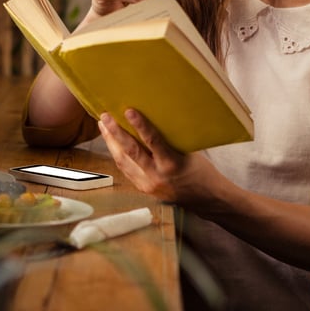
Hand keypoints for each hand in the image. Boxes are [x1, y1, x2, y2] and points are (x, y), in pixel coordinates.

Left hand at [98, 108, 212, 204]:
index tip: (129, 111)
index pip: (153, 141)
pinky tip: (112, 143)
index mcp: (172, 164)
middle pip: (130, 151)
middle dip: (115, 133)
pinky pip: (126, 169)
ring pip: (123, 161)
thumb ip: (169, 139)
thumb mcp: (189, 151)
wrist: (206, 199)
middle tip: (104, 116)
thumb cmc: (201, 171)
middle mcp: (157, 176)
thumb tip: (152, 118)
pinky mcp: (143, 189)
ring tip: (103, 126)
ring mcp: (148, 184)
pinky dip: (117, 154)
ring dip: (111, 142)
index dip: (140, 125)